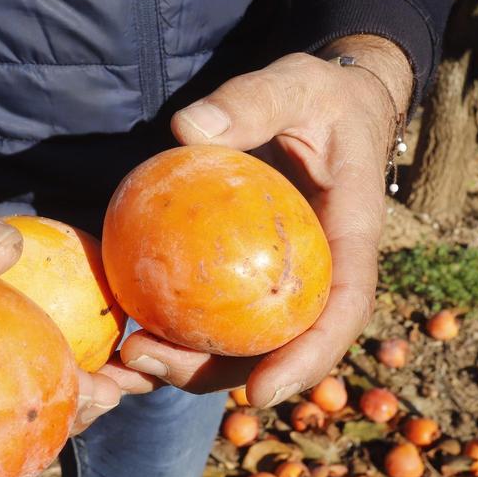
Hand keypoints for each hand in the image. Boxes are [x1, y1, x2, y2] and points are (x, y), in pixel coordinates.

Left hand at [100, 36, 411, 406]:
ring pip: (245, 338)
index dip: (310, 360)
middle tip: (149, 363)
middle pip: (282, 345)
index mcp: (350, 236)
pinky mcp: (251, 270)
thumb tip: (187, 130)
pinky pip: (219, 306)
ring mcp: (285, 277)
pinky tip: (128, 317)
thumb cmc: (321, 96)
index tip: (264, 392)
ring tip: (127, 352)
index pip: (343, 309)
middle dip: (221, 374)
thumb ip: (252, 100)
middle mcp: (321, 271)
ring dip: (189, 359)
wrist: (331, 104)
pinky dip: (179, 322)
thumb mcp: (296, 83)